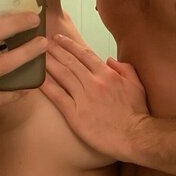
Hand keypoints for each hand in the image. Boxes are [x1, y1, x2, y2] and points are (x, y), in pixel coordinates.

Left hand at [42, 34, 148, 161]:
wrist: (134, 136)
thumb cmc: (137, 113)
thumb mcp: (136, 85)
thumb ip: (125, 69)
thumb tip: (109, 60)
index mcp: (107, 75)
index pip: (85, 54)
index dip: (70, 45)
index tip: (60, 39)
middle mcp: (93, 83)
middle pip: (70, 62)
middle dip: (55, 50)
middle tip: (42, 42)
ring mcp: (83, 98)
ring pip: (62, 75)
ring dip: (49, 63)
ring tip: (38, 55)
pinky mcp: (75, 114)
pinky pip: (58, 97)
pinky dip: (47, 86)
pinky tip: (37, 79)